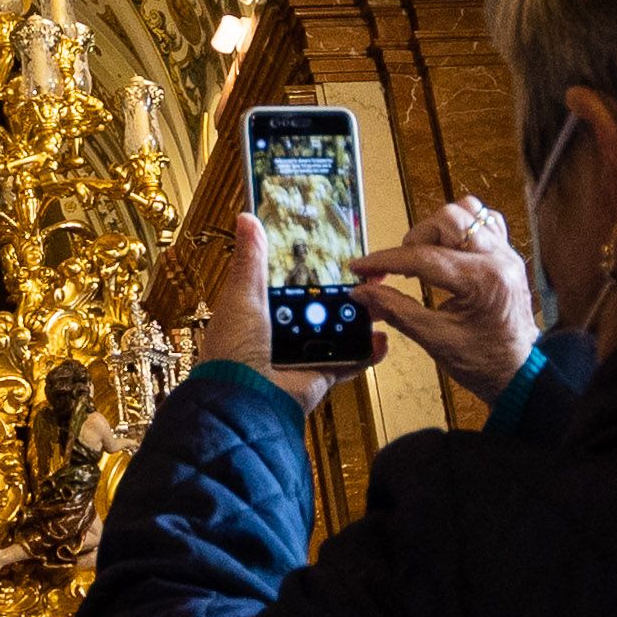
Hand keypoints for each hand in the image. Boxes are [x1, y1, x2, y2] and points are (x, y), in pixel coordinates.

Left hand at [197, 213, 382, 414]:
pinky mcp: (320, 375)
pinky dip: (367, 353)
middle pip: (320, 306)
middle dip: (345, 291)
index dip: (313, 268)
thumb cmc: (234, 349)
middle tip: (369, 274)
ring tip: (381, 300)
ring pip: (338, 332)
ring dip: (360, 318)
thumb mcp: (242, 295)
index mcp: (260, 309)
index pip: (291, 283)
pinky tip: (381, 338)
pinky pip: (349, 362)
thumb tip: (246, 218)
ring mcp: (303, 353)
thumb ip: (251, 260)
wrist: (246, 398)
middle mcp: (281, 332)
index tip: (336, 252)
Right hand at [348, 196, 537, 401]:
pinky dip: (463, 228)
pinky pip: (485, 221)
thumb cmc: (482, 362)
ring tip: (427, 256)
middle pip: (448, 220)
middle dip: (416, 239)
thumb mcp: (434, 338)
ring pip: (468, 212)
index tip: (361, 268)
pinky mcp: (508, 256)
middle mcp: (498, 259)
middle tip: (403, 268)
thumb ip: (395, 309)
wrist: (517, 374)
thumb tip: (362, 292)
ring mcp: (506, 254)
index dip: (385, 261)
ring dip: (439, 228)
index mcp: (481, 281)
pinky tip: (449, 250)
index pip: (423, 257)